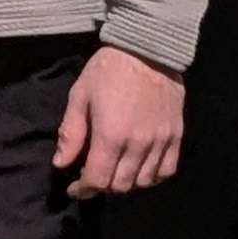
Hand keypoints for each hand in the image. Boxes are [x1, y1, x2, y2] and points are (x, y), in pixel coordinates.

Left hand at [55, 45, 186, 199]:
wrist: (147, 49)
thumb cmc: (108, 70)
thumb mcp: (80, 96)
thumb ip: (71, 133)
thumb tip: (61, 164)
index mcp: (111, 136)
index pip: (97, 180)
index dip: (83, 190)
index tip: (75, 188)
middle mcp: (138, 145)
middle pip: (120, 186)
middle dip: (103, 186)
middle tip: (94, 175)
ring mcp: (160, 142)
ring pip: (143, 182)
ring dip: (126, 182)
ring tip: (115, 171)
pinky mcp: (176, 136)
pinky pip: (167, 170)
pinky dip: (152, 177)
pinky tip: (140, 169)